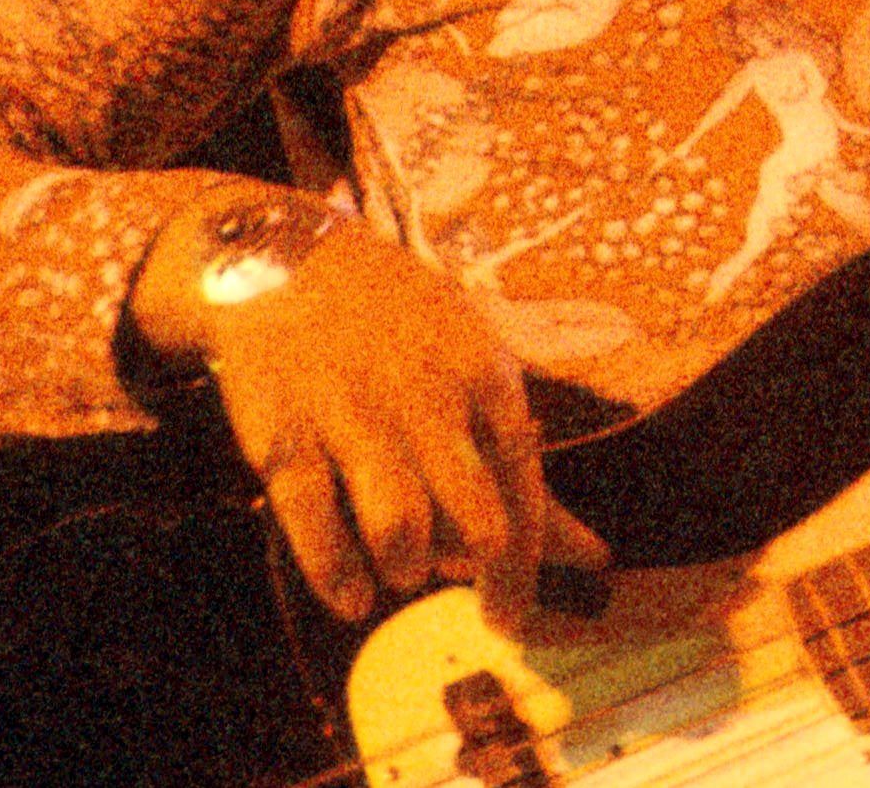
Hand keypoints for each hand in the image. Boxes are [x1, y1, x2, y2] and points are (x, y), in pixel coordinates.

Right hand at [130, 193, 609, 629]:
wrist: (283, 259)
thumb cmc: (396, 319)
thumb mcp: (471, 354)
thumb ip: (515, 451)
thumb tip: (585, 549)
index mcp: (485, 371)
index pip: (525, 484)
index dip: (528, 560)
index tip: (517, 610)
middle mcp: (426, 397)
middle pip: (475, 518)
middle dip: (484, 577)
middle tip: (475, 602)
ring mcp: (353, 417)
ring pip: (401, 529)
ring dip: (410, 568)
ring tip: (406, 573)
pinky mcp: (285, 436)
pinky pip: (317, 525)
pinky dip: (338, 575)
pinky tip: (353, 596)